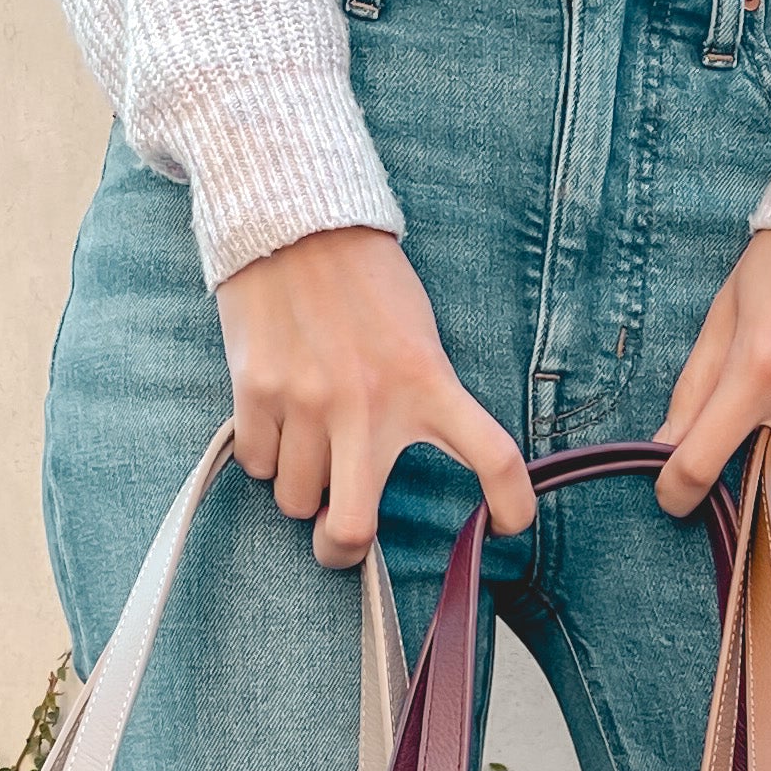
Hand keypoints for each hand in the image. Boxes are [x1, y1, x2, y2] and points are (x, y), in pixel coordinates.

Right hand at [214, 227, 536, 563]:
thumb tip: (392, 467)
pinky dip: (265, 453)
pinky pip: (257, 464)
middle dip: (340, 551)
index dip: (512, 503)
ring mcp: (308, 401)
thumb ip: (418, 397)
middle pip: (351, 528)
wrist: (294, 220)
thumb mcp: (415, 334)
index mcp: (427, 382)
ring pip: (295, 499)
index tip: (508, 526)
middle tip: (339, 539)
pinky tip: (276, 417)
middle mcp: (369, 403)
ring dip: (299, 485)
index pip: (493, 455)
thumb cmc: (361, 282)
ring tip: (305, 441)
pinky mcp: (257, 391)